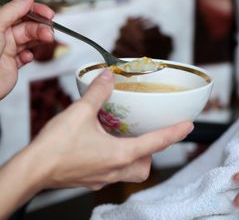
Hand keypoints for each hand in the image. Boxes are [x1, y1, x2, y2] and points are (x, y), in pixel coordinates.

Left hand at [0, 0, 53, 98]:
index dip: (35, 11)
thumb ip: (13, 10)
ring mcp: (6, 50)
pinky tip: (28, 56)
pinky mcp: (11, 64)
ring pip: (29, 40)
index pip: (20, 11)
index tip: (48, 13)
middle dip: (41, 27)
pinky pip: (25, 56)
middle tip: (49, 32)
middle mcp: (1, 35)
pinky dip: (30, 55)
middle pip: (28, 26)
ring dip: (40, 40)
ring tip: (46, 40)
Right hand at [28, 69, 193, 189]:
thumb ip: (98, 92)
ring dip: (133, 157)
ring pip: (129, 172)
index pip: (157, 143)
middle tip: (148, 134)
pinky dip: (113, 160)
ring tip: (125, 139)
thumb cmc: (55, 148)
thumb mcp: (80, 112)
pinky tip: (101, 146)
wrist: (30, 171)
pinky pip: (110, 172)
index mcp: (120, 155)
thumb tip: (108, 77)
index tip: (188, 126)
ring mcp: (101, 178)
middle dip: (151, 151)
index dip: (175, 133)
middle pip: (145, 165)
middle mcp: (114, 170)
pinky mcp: (88, 180)